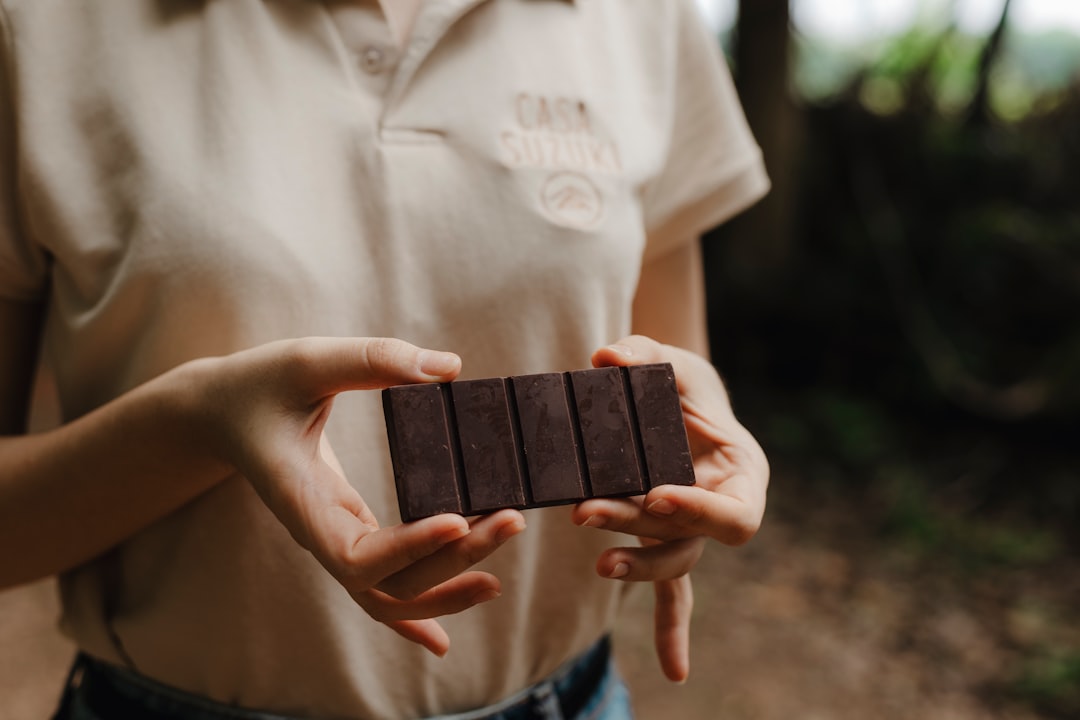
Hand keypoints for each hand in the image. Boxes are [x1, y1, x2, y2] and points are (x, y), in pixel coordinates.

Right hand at [192, 337, 526, 655]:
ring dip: (444, 590)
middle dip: (453, 561)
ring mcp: (333, 539)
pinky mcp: (348, 531)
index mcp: (302, 500)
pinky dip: (411, 616)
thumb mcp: (307, 359)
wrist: (220, 413)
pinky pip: (379, 587)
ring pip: (387, 596)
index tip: (458, 520)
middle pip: (387, 582)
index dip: (410, 547)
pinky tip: (442, 640)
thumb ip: (372, 359)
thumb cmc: (259, 385)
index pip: (357, 554)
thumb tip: (450, 368)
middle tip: (511, 520)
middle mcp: (319, 533)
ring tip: (497, 577)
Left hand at [571, 335, 768, 680]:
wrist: (678, 402)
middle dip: (638, 529)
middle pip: (688, 539)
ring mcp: (693, 531)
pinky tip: (675, 670)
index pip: (734, 513)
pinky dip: (673, 628)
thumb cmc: (680, 383)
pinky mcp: (664, 539)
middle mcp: (721, 508)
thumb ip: (642, 354)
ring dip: (635, 564)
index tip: (657, 494)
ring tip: (597, 562)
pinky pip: (674, 591)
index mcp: (742, 473)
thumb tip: (606, 359)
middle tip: (586, 512)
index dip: (698, 511)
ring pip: (672, 562)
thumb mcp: (668, 359)